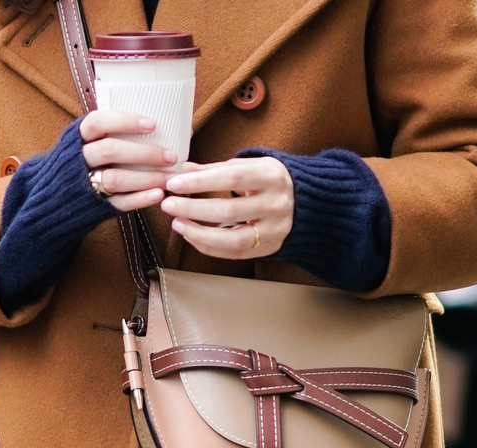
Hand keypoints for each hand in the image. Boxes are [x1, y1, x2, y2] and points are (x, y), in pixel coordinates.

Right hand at [79, 110, 176, 212]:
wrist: (55, 198)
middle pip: (111, 151)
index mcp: (77, 137)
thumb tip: (168, 126)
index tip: (152, 125)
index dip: (124, 122)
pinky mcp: (95, 205)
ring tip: (169, 178)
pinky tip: (158, 195)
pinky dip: (139, 198)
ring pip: (115, 178)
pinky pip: (118, 203)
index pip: (97, 122)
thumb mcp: (88, 143)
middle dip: (144, 153)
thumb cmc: (84, 163)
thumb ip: (115, 135)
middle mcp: (79, 158)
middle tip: (170, 156)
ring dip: (146, 178)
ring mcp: (85, 183)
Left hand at [161, 158, 294, 259]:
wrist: (308, 202)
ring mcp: (276, 229)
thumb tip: (183, 170)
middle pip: (229, 211)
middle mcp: (277, 204)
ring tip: (177, 224)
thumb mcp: (251, 165)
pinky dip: (211, 247)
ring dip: (200, 233)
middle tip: (168, 204)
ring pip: (233, 238)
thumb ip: (217, 169)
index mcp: (272, 176)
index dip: (200, 182)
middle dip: (193, 208)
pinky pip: (237, 253)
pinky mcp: (271, 247)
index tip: (174, 184)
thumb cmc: (272, 180)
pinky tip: (193, 237)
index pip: (231, 179)